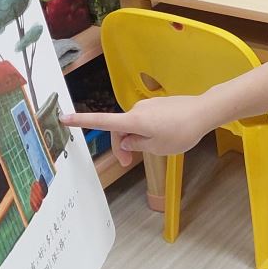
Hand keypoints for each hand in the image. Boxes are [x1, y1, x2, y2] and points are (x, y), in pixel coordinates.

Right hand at [62, 96, 211, 165]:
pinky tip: (164, 137)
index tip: (63, 118)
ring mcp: (147, 105)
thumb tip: (126, 141)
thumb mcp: (158, 147)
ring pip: (133, 125)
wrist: (204, 112)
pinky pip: (145, 119)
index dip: (82, 121)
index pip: (102, 122)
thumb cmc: (182, 132)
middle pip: (119, 129)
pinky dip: (146, 131)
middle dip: (122, 146)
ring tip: (156, 149)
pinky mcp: (157, 104)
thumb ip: (137, 145)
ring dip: (136, 139)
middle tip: (130, 163)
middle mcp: (137, 109)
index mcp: (133, 120)